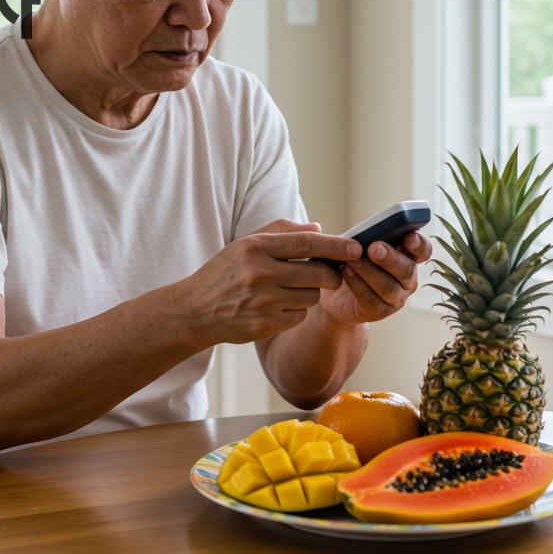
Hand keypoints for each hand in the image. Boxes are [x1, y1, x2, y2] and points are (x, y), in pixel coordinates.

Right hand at [178, 220, 361, 344]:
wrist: (196, 311)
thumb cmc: (226, 273)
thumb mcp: (246, 244)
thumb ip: (282, 232)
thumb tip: (319, 229)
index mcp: (256, 248)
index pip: (307, 243)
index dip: (336, 246)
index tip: (356, 247)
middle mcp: (260, 274)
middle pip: (317, 273)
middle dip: (332, 274)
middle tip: (332, 274)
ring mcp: (263, 302)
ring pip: (312, 297)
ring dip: (311, 294)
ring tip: (291, 290)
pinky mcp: (266, 325)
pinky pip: (300, 317)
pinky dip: (296, 312)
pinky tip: (278, 307)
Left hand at [319, 231, 432, 323]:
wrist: (337, 293)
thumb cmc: (353, 262)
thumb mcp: (360, 246)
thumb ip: (367, 238)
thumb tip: (364, 234)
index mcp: (408, 257)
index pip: (423, 251)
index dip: (419, 244)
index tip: (410, 236)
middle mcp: (408, 279)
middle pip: (407, 270)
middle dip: (390, 258)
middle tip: (373, 248)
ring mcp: (397, 298)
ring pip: (388, 286)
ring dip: (368, 271)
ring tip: (351, 260)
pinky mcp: (380, 312)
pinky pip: (371, 299)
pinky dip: (357, 284)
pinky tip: (346, 272)